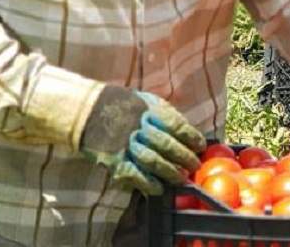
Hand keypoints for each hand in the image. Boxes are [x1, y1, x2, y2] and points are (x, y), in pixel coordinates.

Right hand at [79, 86, 206, 195]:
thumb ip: (166, 115)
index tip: (200, 146)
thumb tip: (189, 132)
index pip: (177, 125)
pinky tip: (159, 188)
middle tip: (193, 166)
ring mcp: (126, 144)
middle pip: (168, 145)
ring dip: (170, 173)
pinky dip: (148, 184)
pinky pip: (134, 175)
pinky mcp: (114, 160)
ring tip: (180, 178)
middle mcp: (139, 127)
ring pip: (154, 162)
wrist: (88, 111)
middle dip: (184, 158)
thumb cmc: (124, 106)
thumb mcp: (147, 101)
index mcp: (150, 110)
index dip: (192, 138)